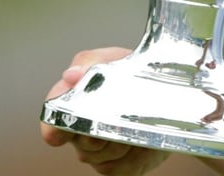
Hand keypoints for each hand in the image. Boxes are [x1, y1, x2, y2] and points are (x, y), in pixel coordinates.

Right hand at [40, 48, 169, 174]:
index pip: (53, 122)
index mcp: (74, 104)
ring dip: (122, 141)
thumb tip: (71, 74)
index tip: (64, 132)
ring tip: (138, 123)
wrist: (170, 91)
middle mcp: (82, 131)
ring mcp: (100, 151)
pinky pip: (119, 169)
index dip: (55, 129)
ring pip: (100, 158)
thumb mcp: (114, 58)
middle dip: (101, 132)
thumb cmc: (133, 69)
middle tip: (122, 115)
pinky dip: (134, 156)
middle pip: (82, 143)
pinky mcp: (121, 165)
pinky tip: (143, 142)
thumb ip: (91, 61)